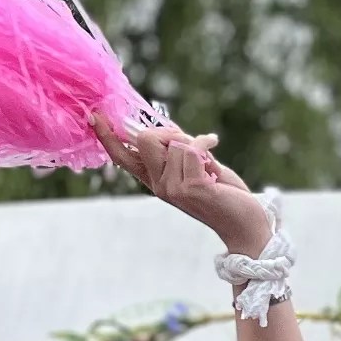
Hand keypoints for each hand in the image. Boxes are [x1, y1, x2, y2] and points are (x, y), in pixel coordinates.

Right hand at [92, 113, 269, 254]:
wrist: (245, 224)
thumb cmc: (223, 193)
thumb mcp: (195, 168)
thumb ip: (177, 151)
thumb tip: (163, 130)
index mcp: (155, 180)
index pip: (123, 157)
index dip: (108, 136)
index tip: (94, 116)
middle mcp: (159, 186)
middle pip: (145, 139)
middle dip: (170, 132)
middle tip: (191, 144)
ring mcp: (173, 189)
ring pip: (175, 143)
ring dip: (197, 144)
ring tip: (210, 166)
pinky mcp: (191, 189)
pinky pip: (192, 149)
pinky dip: (207, 144)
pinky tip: (215, 157)